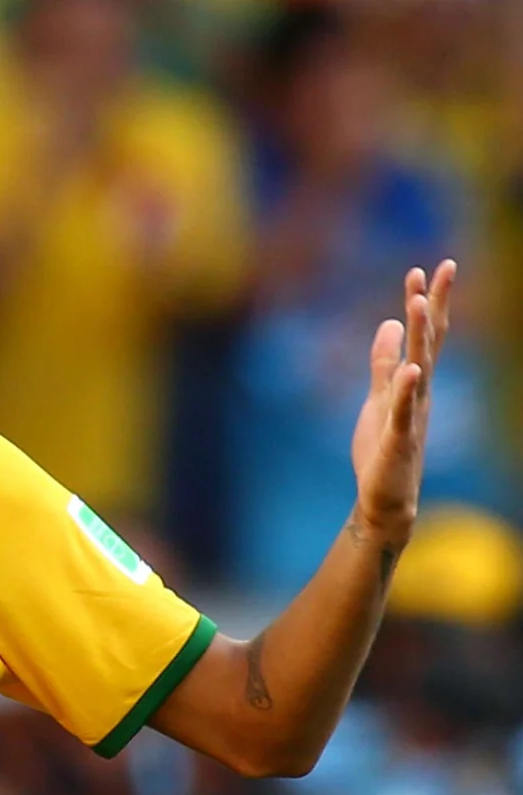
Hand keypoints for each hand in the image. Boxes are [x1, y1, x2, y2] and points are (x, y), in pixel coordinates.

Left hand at [350, 260, 455, 544]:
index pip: (425, 336)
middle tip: (442, 268)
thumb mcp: (377, 397)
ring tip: (420, 304)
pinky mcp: (399, 439)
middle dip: (434, 305)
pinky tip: (412, 369)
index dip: (424, 302)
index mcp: (414, 383)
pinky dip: (407, 389)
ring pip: (420, 369)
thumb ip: (383, 363)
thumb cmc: (382, 450)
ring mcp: (412, 415)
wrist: (385, 500)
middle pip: (431, 343)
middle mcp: (420, 393)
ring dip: (422, 337)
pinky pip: (404, 410)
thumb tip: (390, 323)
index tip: (422, 269)